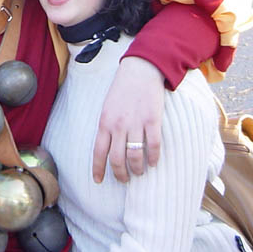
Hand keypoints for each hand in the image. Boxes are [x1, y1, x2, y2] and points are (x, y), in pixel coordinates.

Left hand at [92, 57, 164, 182]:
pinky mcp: (152, 120)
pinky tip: (153, 163)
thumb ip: (107, 126)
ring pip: (135, 156)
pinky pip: (153, 146)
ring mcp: (136, 123)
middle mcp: (118, 126)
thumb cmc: (122, 89)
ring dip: (137, 169)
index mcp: (104, 122)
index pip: (99, 152)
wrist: (140, 70)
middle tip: (124, 179)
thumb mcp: (107, 107)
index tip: (99, 181)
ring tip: (139, 172)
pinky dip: (153, 158)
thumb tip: (107, 147)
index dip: (98, 169)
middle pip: (117, 159)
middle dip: (120, 174)